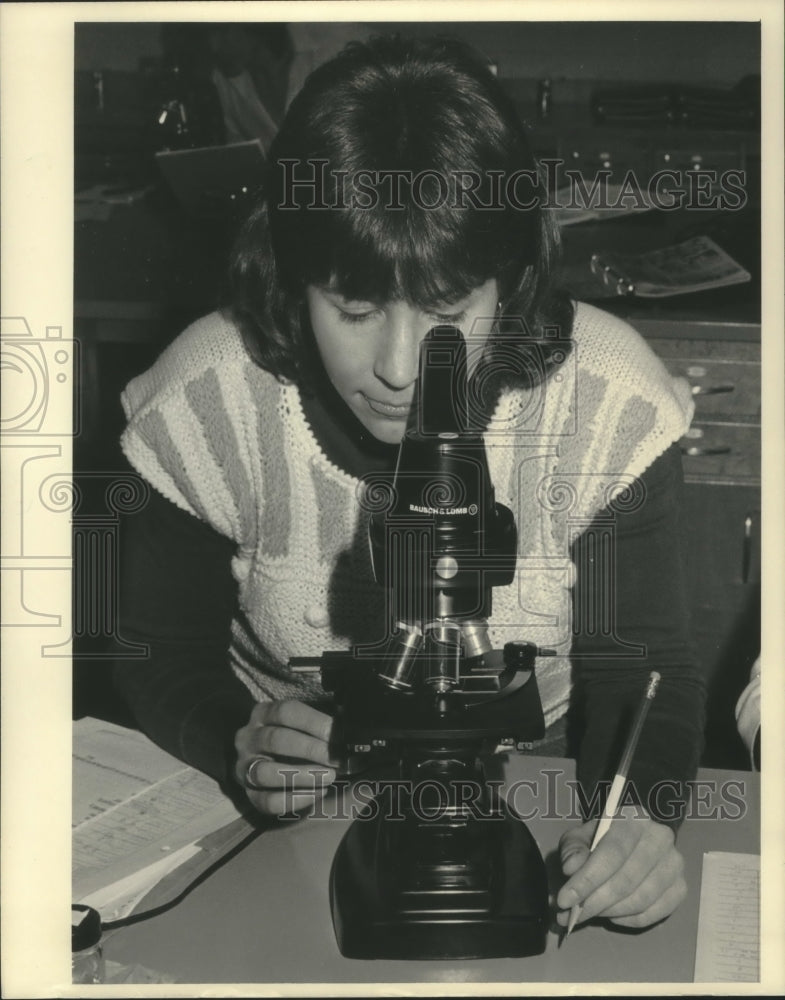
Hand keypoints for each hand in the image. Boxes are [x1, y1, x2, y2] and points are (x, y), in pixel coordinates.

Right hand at [234, 700, 338, 816]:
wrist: (267, 761)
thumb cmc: (294, 738)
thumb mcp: (303, 724)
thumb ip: (322, 724)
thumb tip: (351, 728)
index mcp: (263, 713)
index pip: (286, 712)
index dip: (314, 722)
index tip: (339, 735)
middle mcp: (248, 738)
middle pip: (276, 739)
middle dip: (311, 750)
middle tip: (337, 759)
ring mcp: (243, 767)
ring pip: (266, 772)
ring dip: (302, 775)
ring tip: (329, 777)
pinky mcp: (248, 795)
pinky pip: (268, 801)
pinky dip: (296, 799)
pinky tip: (318, 793)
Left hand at [555, 806, 686, 929]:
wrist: (634, 839)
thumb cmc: (603, 838)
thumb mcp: (581, 836)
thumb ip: (573, 850)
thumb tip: (571, 868)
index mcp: (633, 818)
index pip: (611, 854)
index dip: (587, 880)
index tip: (564, 900)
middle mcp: (660, 838)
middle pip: (626, 880)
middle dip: (594, 902)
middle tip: (572, 915)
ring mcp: (674, 864)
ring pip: (640, 900)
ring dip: (609, 913)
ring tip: (589, 914)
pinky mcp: (680, 888)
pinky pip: (654, 914)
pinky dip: (629, 920)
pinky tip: (612, 916)